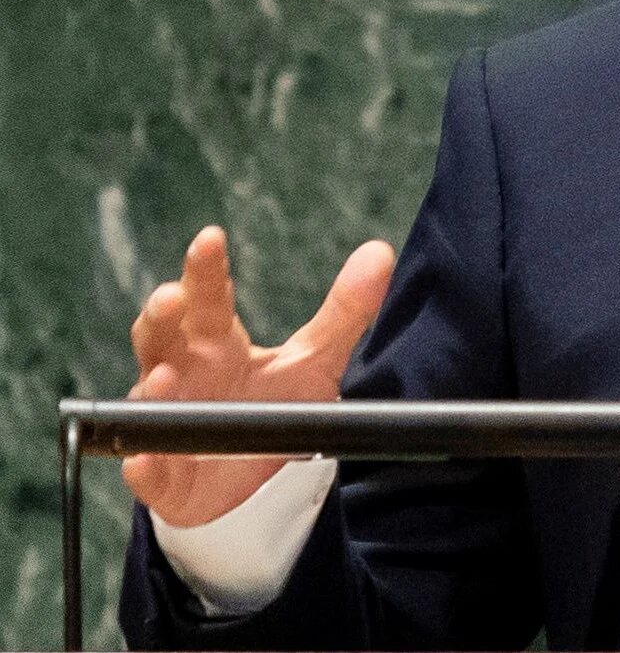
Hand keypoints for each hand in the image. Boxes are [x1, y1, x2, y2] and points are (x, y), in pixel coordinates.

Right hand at [123, 226, 394, 527]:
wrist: (247, 477)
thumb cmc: (271, 402)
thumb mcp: (314, 360)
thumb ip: (344, 311)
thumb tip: (380, 252)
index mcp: (216, 340)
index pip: (208, 296)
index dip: (205, 268)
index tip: (210, 238)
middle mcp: (181, 372)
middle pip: (163, 334)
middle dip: (163, 314)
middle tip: (172, 296)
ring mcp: (166, 420)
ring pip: (146, 396)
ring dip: (151, 386)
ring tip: (161, 375)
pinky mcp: (160, 474)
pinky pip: (146, 469)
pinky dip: (143, 465)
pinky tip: (143, 461)